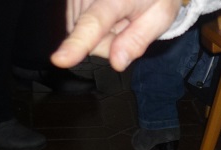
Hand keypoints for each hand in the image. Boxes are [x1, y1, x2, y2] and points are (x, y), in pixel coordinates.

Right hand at [52, 0, 182, 70]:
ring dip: (101, 35)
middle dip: (109, 43)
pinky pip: (77, 26)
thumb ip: (137, 40)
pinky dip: (94, 27)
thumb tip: (117, 62)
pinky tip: (108, 15)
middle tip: (128, 26)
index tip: (60, 60)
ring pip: (81, 34)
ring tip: (119, 17)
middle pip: (90, 39)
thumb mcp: (160, 16)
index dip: (77, 44)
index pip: (93, 23)